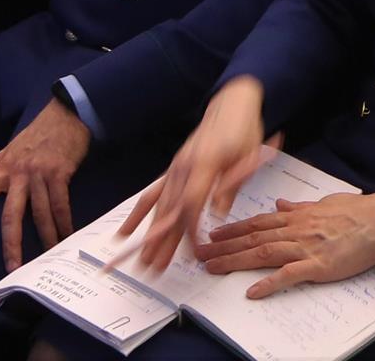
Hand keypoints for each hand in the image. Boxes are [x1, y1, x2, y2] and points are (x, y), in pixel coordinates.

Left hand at [0, 99, 93, 267]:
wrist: (65, 114)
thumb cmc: (37, 133)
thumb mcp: (9, 147)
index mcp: (3, 169)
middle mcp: (18, 174)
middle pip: (10, 214)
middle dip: (10, 242)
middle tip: (11, 267)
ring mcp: (39, 174)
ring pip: (39, 213)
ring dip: (45, 237)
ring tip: (48, 257)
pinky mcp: (60, 173)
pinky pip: (60, 204)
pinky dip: (64, 222)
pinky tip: (67, 235)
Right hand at [113, 78, 274, 276]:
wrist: (232, 105)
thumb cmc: (244, 130)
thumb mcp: (249, 155)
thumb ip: (233, 184)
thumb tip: (217, 212)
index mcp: (205, 162)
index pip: (192, 201)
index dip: (189, 227)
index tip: (191, 250)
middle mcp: (184, 167)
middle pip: (170, 209)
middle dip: (162, 240)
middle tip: (154, 268)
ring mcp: (175, 169)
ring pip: (159, 206)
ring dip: (150, 234)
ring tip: (142, 261)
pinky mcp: (173, 171)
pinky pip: (152, 194)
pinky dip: (138, 214)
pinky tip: (125, 233)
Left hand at [196, 188, 374, 299]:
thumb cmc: (358, 211)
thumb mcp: (326, 203)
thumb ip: (300, 207)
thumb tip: (280, 205)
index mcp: (298, 216)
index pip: (258, 223)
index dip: (233, 230)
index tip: (213, 235)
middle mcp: (296, 229)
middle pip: (253, 238)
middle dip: (224, 247)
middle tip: (200, 255)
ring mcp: (306, 247)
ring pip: (263, 254)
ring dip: (235, 261)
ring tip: (213, 269)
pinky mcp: (318, 264)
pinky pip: (289, 275)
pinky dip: (269, 284)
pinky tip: (252, 292)